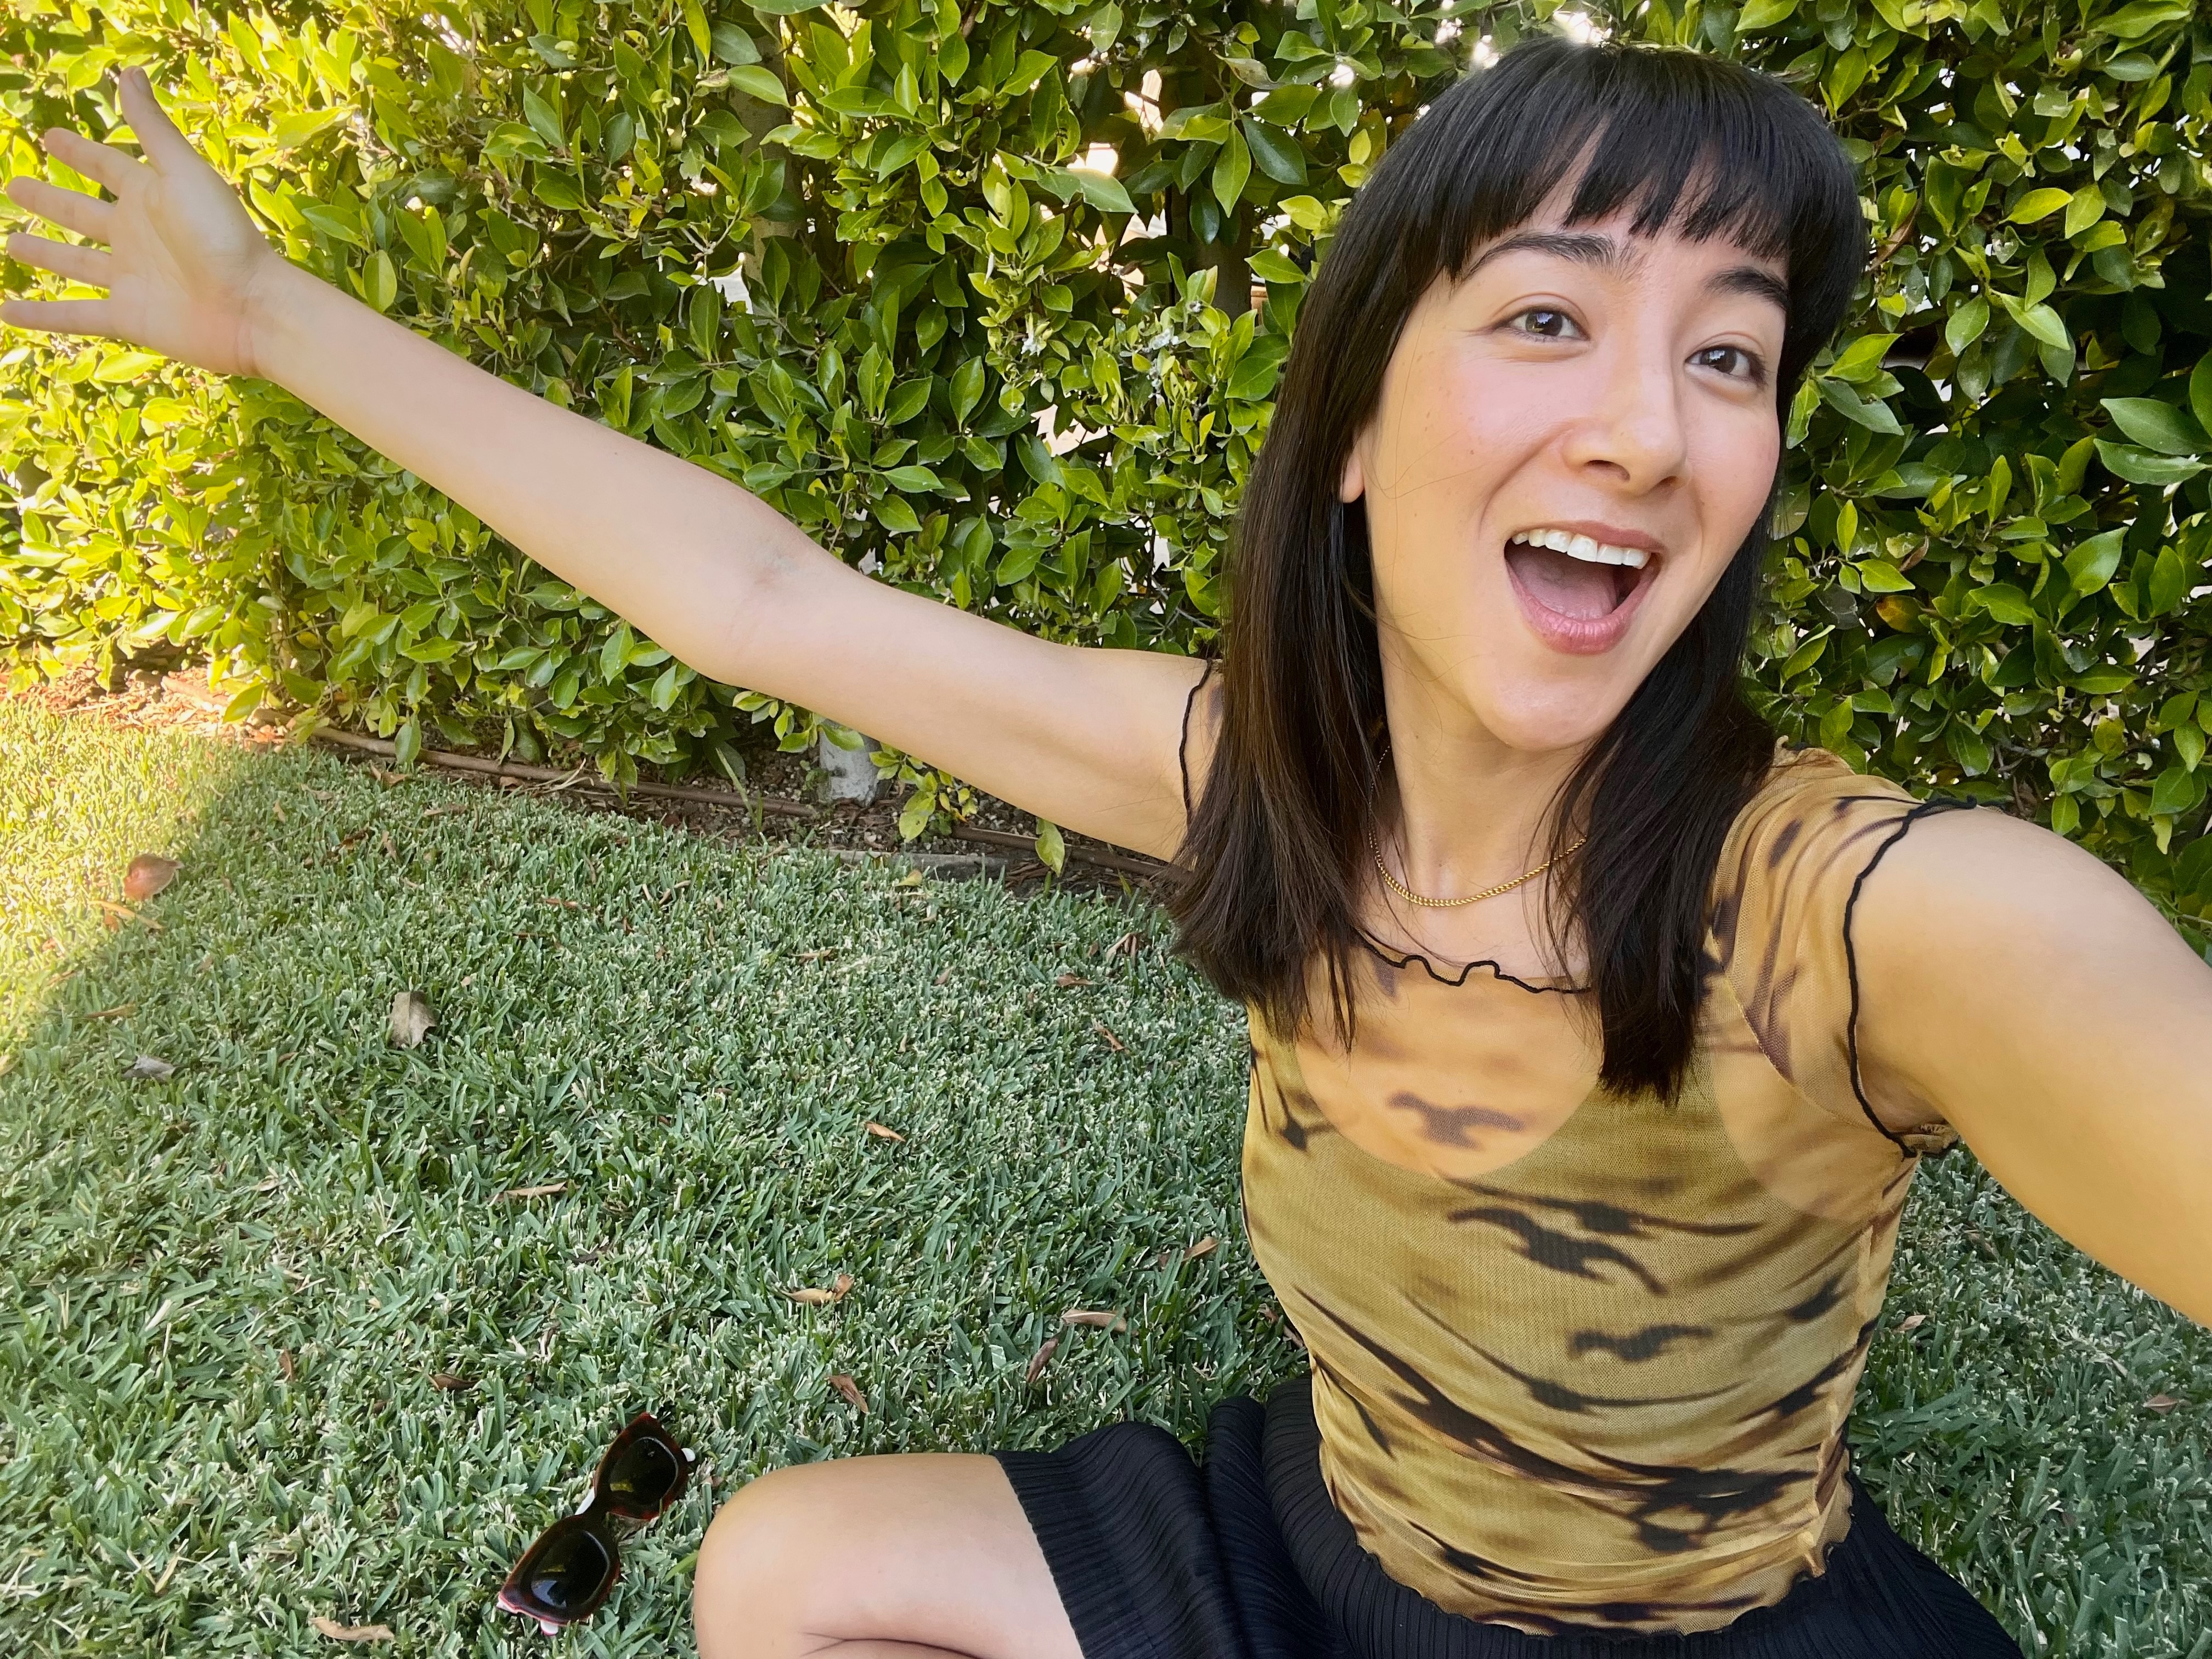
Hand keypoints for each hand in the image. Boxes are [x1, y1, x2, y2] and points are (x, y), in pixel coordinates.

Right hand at [1, 65, 287, 378]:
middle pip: (82, 214)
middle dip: (49, 201)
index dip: (78, 151)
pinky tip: (8, 312)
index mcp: (150, 197)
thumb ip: (152, 128)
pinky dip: (41, 316)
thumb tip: (129, 72)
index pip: (106, 166)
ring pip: (74, 263)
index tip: (50, 137)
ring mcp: (131, 278)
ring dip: (45, 254)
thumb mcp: (184, 172)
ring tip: (11, 245)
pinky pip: (74, 315)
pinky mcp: (128, 317)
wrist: (253, 308)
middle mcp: (137, 237)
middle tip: (14, 187)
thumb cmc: (224, 236)